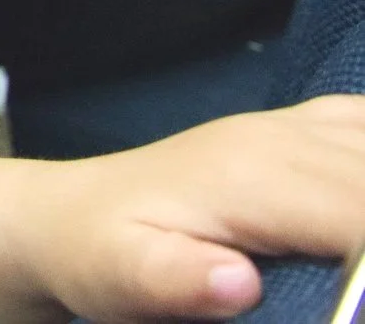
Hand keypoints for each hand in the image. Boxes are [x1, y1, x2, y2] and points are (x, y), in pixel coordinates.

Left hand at [19, 97, 364, 321]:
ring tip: (361, 260)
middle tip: (361, 282)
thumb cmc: (99, 249)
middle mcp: (279, 139)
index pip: (358, 210)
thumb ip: (174, 280)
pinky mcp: (297, 128)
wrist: (72, 212)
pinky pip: (363, 124)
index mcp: (251, 177)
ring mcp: (289, 127)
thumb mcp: (120, 274)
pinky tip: (364, 192)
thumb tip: (235, 284)